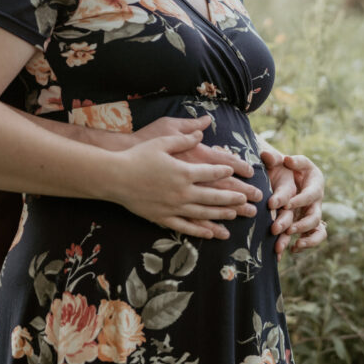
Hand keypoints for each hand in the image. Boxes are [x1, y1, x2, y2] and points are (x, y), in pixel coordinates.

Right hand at [115, 125, 254, 240]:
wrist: (115, 176)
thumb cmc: (137, 155)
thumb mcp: (162, 140)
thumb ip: (184, 137)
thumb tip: (202, 130)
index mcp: (184, 171)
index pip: (212, 172)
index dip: (226, 171)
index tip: (237, 171)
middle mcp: (182, 191)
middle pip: (214, 196)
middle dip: (233, 197)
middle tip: (248, 198)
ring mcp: (173, 207)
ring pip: (204, 213)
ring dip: (222, 214)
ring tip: (236, 215)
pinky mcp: (163, 217)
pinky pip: (186, 226)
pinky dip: (200, 230)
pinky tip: (211, 232)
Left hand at [261, 149, 325, 256]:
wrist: (289, 175)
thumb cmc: (289, 166)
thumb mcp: (289, 160)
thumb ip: (286, 159)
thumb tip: (286, 159)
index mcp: (315, 184)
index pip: (310, 194)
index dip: (300, 201)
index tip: (285, 205)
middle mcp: (317, 202)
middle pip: (315, 217)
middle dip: (301, 225)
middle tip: (287, 230)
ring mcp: (313, 215)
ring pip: (318, 231)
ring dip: (307, 240)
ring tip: (294, 246)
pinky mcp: (308, 225)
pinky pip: (311, 239)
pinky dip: (303, 245)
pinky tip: (290, 250)